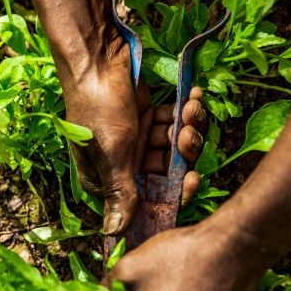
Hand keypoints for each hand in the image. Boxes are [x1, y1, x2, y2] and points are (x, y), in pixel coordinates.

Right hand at [64, 33, 208, 234]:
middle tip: (185, 134)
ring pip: (175, 149)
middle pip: (167, 174)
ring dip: (187, 128)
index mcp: (106, 180)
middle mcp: (123, 166)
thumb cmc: (97, 107)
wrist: (96, 57)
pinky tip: (192, 96)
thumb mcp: (110, 152)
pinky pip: (175, 124)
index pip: (147, 200)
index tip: (194, 179)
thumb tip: (114, 234)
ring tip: (190, 107)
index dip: (174, 194)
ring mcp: (138, 142)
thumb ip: (120, 192)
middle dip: (182, 154)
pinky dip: (186, 112)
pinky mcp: (149, 118)